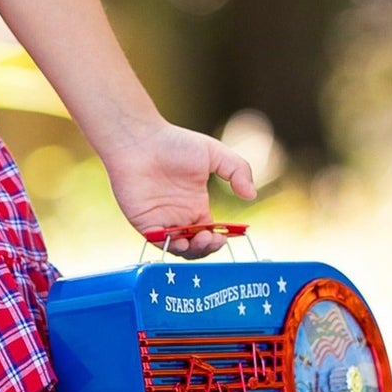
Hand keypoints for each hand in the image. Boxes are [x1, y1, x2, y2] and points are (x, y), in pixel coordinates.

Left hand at [102, 120, 256, 257]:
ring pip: (179, 248)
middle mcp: (179, 216)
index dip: (220, 239)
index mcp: (195, 205)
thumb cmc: (174, 143)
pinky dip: (170, 247)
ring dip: (193, 250)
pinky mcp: (144, 222)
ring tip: (201, 239)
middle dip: (208, 248)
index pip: (211, 233)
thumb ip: (237, 171)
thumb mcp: (214, 154)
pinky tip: (181, 240)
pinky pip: (158, 243)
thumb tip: (251, 195)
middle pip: (196, 246)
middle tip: (213, 239)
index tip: (227, 236)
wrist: (139, 140)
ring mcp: (161, 220)